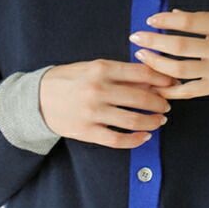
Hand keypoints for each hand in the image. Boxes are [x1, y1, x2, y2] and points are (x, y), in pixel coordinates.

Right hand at [39, 59, 179, 147]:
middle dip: (160, 102)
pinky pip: (118, 139)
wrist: (36, 98)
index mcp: (101, 68)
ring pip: (133, 120)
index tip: (172, 83)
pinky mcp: (87, 131)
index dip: (162, 79)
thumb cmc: (68, 80)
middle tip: (166, 104)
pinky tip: (145, 136)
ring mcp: (93, 112)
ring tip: (159, 120)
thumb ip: (120, 72)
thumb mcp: (92, 67)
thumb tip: (152, 79)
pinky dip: (136, 140)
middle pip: (142, 98)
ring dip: (152, 121)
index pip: (141, 73)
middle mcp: (98, 90)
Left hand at [128, 9, 208, 100]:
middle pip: (179, 46)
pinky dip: (170, 90)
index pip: (188, 21)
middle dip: (153, 41)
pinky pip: (189, 90)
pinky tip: (156, 85)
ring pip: (179, 70)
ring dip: (156, 64)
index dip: (165, 21)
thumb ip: (203, 19)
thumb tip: (173, 14)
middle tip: (136, 38)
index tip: (150, 19)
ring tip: (142, 57)